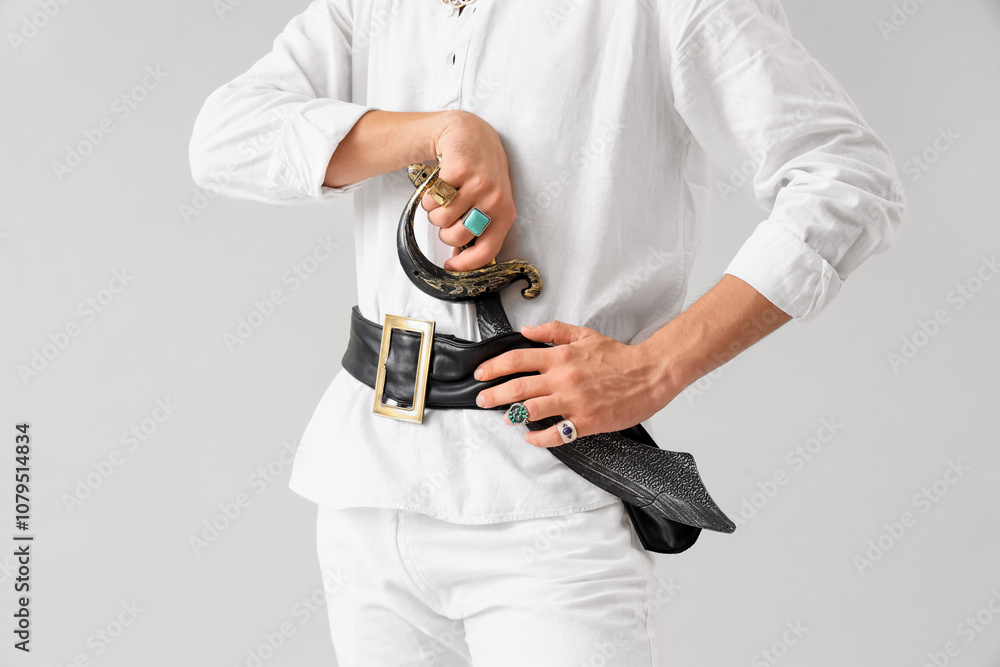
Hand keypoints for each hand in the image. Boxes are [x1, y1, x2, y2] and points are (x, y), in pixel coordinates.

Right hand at [423, 110, 515, 271]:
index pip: (487, 251)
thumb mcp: (488, 202)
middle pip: (457, 236)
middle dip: (444, 231)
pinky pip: (432, 198)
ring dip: (434, 212)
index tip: (450, 266)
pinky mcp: (460, 168)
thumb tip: (459, 258)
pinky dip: (428, 196)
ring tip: (443, 198)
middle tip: (447, 216)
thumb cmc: (479, 173)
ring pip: (441, 218)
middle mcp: (495, 199)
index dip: (466, 265)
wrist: (471, 135)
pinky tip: (437, 185)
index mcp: (505, 213)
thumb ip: (478, 229)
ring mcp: (479, 182)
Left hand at [473, 321, 678, 447]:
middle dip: (494, 395)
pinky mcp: (585, 421)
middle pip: (518, 387)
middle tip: (482, 400)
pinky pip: (555, 433)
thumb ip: (553, 332)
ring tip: (504, 418)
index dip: (494, 367)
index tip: (481, 374)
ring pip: (532, 410)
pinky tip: (530, 437)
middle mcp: (563, 379)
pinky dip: (538, 437)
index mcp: (561, 357)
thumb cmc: (619, 357)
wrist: (649, 374)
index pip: (517, 359)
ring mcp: (574, 401)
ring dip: (512, 415)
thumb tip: (526, 330)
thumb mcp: (585, 335)